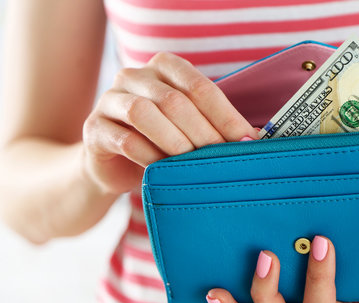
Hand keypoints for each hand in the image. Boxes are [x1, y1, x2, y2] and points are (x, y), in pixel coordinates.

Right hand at [81, 52, 258, 194]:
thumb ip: (215, 126)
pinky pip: (124, 139)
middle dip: (204, 132)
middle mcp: (135, 76)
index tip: (246, 141)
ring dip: (174, 142)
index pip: (200, 86)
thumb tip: (255, 139)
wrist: (113, 165)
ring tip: (191, 163)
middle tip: (222, 158)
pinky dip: (148, 156)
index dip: (226, 116)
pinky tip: (162, 170)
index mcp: (164, 68)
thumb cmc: (160, 143)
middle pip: (175, 100)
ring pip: (144, 113)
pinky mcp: (95, 127)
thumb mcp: (189, 129)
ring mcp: (111, 99)